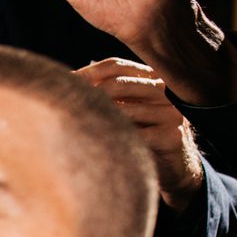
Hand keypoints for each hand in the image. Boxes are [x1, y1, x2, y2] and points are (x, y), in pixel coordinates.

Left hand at [76, 58, 204, 211]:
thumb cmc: (141, 137)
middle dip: (88, 95)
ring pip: (124, 111)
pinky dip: (114, 141)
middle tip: (65, 109)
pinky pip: (135, 136)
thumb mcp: (125, 111)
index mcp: (151, 79)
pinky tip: (99, 148)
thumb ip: (107, 95)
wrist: (174, 170)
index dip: (86, 73)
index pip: (115, 65)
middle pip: (117, 85)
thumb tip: (66, 81)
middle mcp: (165, 91)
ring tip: (79, 132)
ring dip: (98, 122)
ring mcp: (172, 113)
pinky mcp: (172, 136)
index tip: (63, 84)